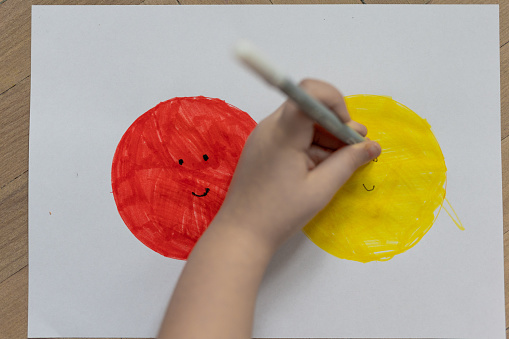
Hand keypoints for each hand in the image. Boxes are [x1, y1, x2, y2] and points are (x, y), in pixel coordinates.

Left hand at [215, 79, 380, 250]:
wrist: (241, 233)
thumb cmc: (280, 213)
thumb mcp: (321, 189)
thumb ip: (348, 162)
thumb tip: (372, 146)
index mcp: (283, 133)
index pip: (309, 92)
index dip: (335, 102)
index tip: (347, 130)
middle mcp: (270, 127)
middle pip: (309, 107)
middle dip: (336, 123)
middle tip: (355, 149)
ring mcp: (264, 136)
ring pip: (302, 121)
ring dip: (326, 137)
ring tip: (341, 163)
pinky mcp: (262, 147)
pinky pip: (292, 134)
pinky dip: (310, 145)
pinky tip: (322, 167)